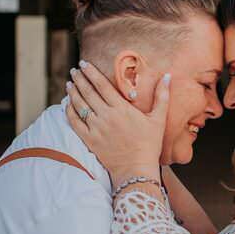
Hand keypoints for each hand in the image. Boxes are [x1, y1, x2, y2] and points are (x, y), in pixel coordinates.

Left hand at [66, 60, 170, 181]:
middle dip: (80, 78)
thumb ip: (162, 97)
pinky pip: (74, 122)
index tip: (84, 64)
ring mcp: (96, 128)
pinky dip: (69, 111)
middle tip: (75, 70)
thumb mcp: (158, 119)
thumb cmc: (150, 144)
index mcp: (121, 108)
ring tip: (70, 83)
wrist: (136, 169)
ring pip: (79, 105)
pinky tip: (67, 104)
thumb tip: (167, 76)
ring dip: (73, 92)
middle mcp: (106, 116)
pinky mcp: (89, 140)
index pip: (102, 84)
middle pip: (88, 92)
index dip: (91, 72)